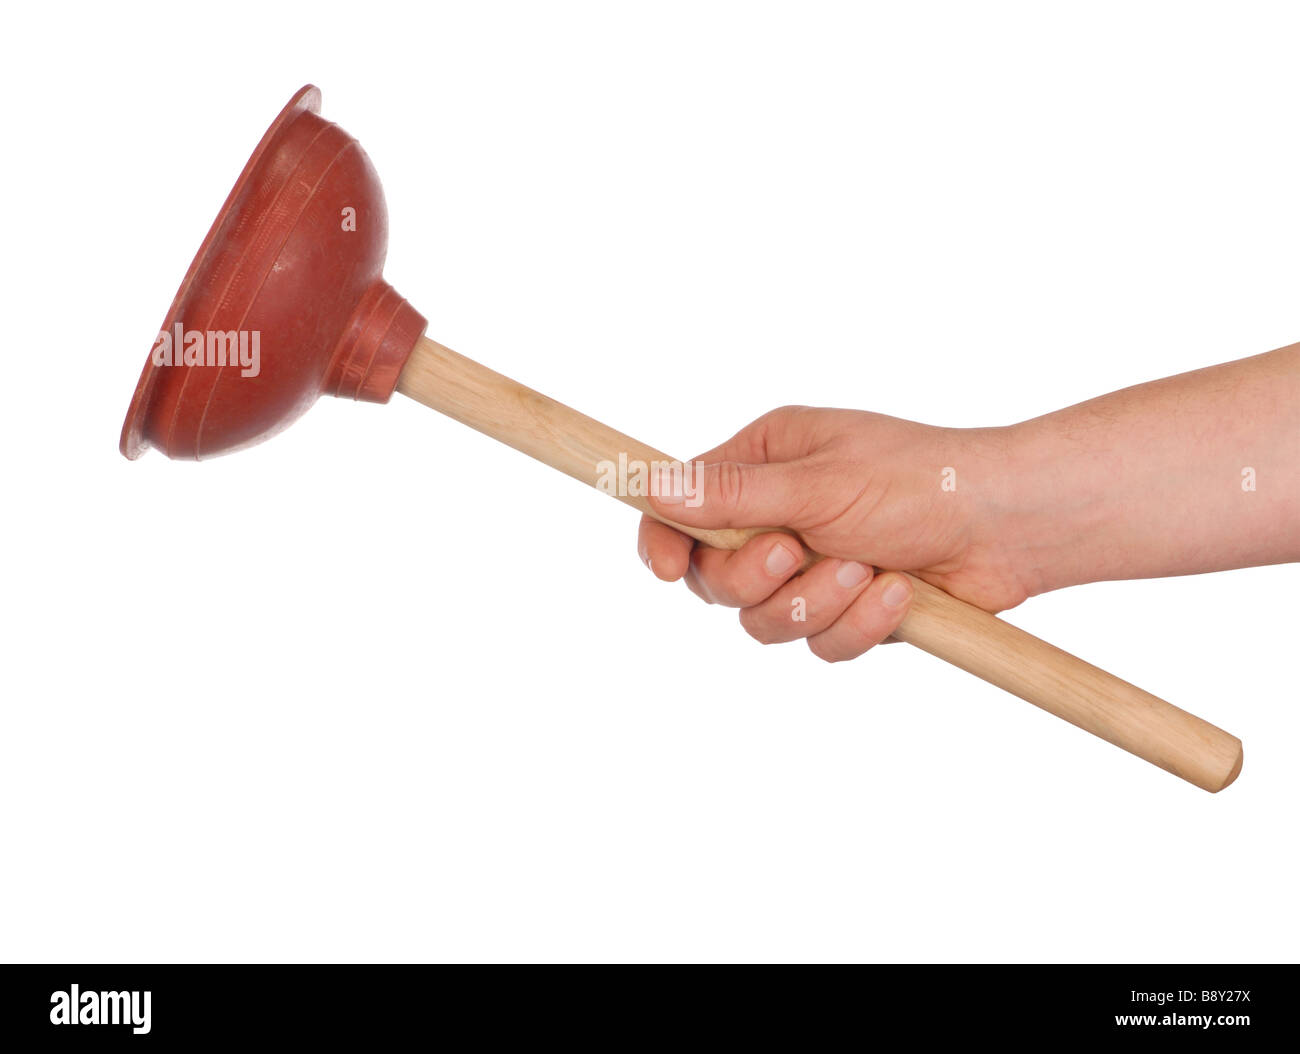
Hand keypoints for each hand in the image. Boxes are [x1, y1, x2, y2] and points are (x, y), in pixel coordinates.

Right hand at [638, 406, 1030, 661]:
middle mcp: (780, 514)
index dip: (664, 541)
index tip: (664, 570)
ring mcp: (813, 566)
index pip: (682, 506)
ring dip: (815, 603)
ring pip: (764, 621)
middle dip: (757, 578)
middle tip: (794, 555)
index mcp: (765, 463)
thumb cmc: (922, 479)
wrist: (1011, 526)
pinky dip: (857, 625)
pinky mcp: (846, 609)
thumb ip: (733, 496)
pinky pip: (819, 644)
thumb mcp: (819, 483)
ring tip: (866, 571)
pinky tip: (897, 594)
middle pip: (717, 578)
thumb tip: (652, 485)